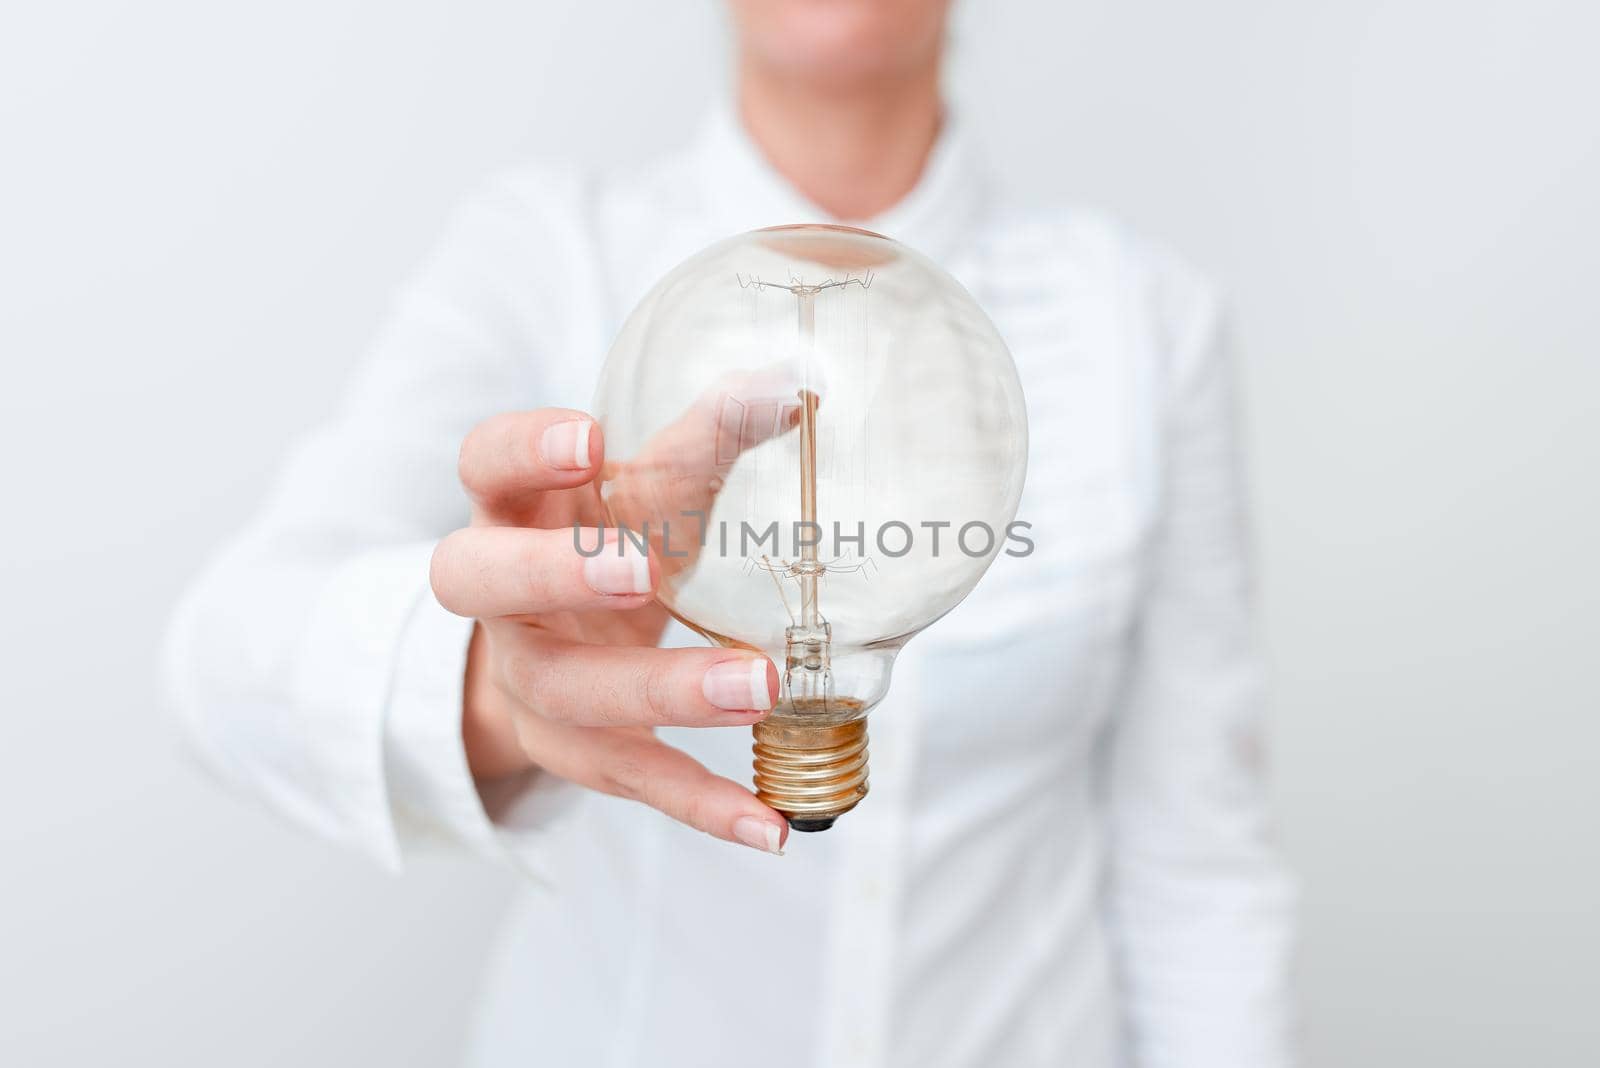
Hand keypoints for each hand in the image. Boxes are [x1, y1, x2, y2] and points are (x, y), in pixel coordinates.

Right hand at [430, 407, 788, 854]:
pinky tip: (769, 826)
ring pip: (566, 693)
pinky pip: (628, 780)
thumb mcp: (640, 492)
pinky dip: (699, 804)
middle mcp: (500, 597)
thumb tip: (790, 389)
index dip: (524, 450)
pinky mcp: (571, 750)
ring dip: (660, 690)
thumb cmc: (604, 539)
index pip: (484, 463)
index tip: (591, 439)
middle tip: (636, 571)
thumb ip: (702, 445)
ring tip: (758, 685)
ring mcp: (528, 680)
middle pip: (483, 582)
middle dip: (555, 575)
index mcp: (512, 507)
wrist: (556, 641)